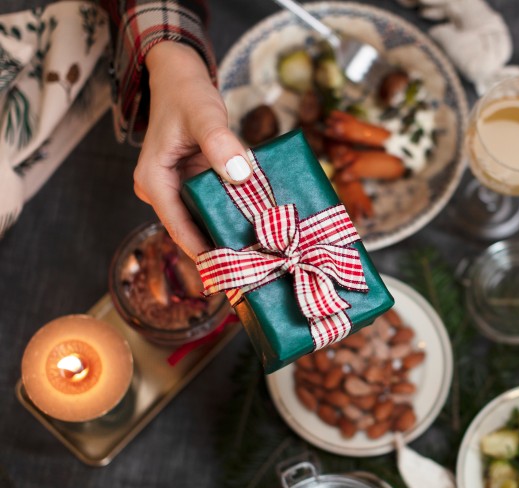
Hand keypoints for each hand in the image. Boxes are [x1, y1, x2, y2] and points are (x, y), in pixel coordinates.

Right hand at [133, 42, 250, 258]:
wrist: (180, 79)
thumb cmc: (188, 95)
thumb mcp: (205, 116)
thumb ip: (220, 143)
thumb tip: (240, 174)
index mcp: (154, 180)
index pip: (178, 226)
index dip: (204, 251)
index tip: (230, 273)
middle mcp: (160, 190)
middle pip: (190, 229)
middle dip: (220, 249)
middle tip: (254, 271)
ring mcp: (176, 190)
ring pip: (203, 220)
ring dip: (227, 235)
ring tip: (260, 258)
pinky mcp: (192, 185)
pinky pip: (212, 207)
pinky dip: (232, 215)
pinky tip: (259, 229)